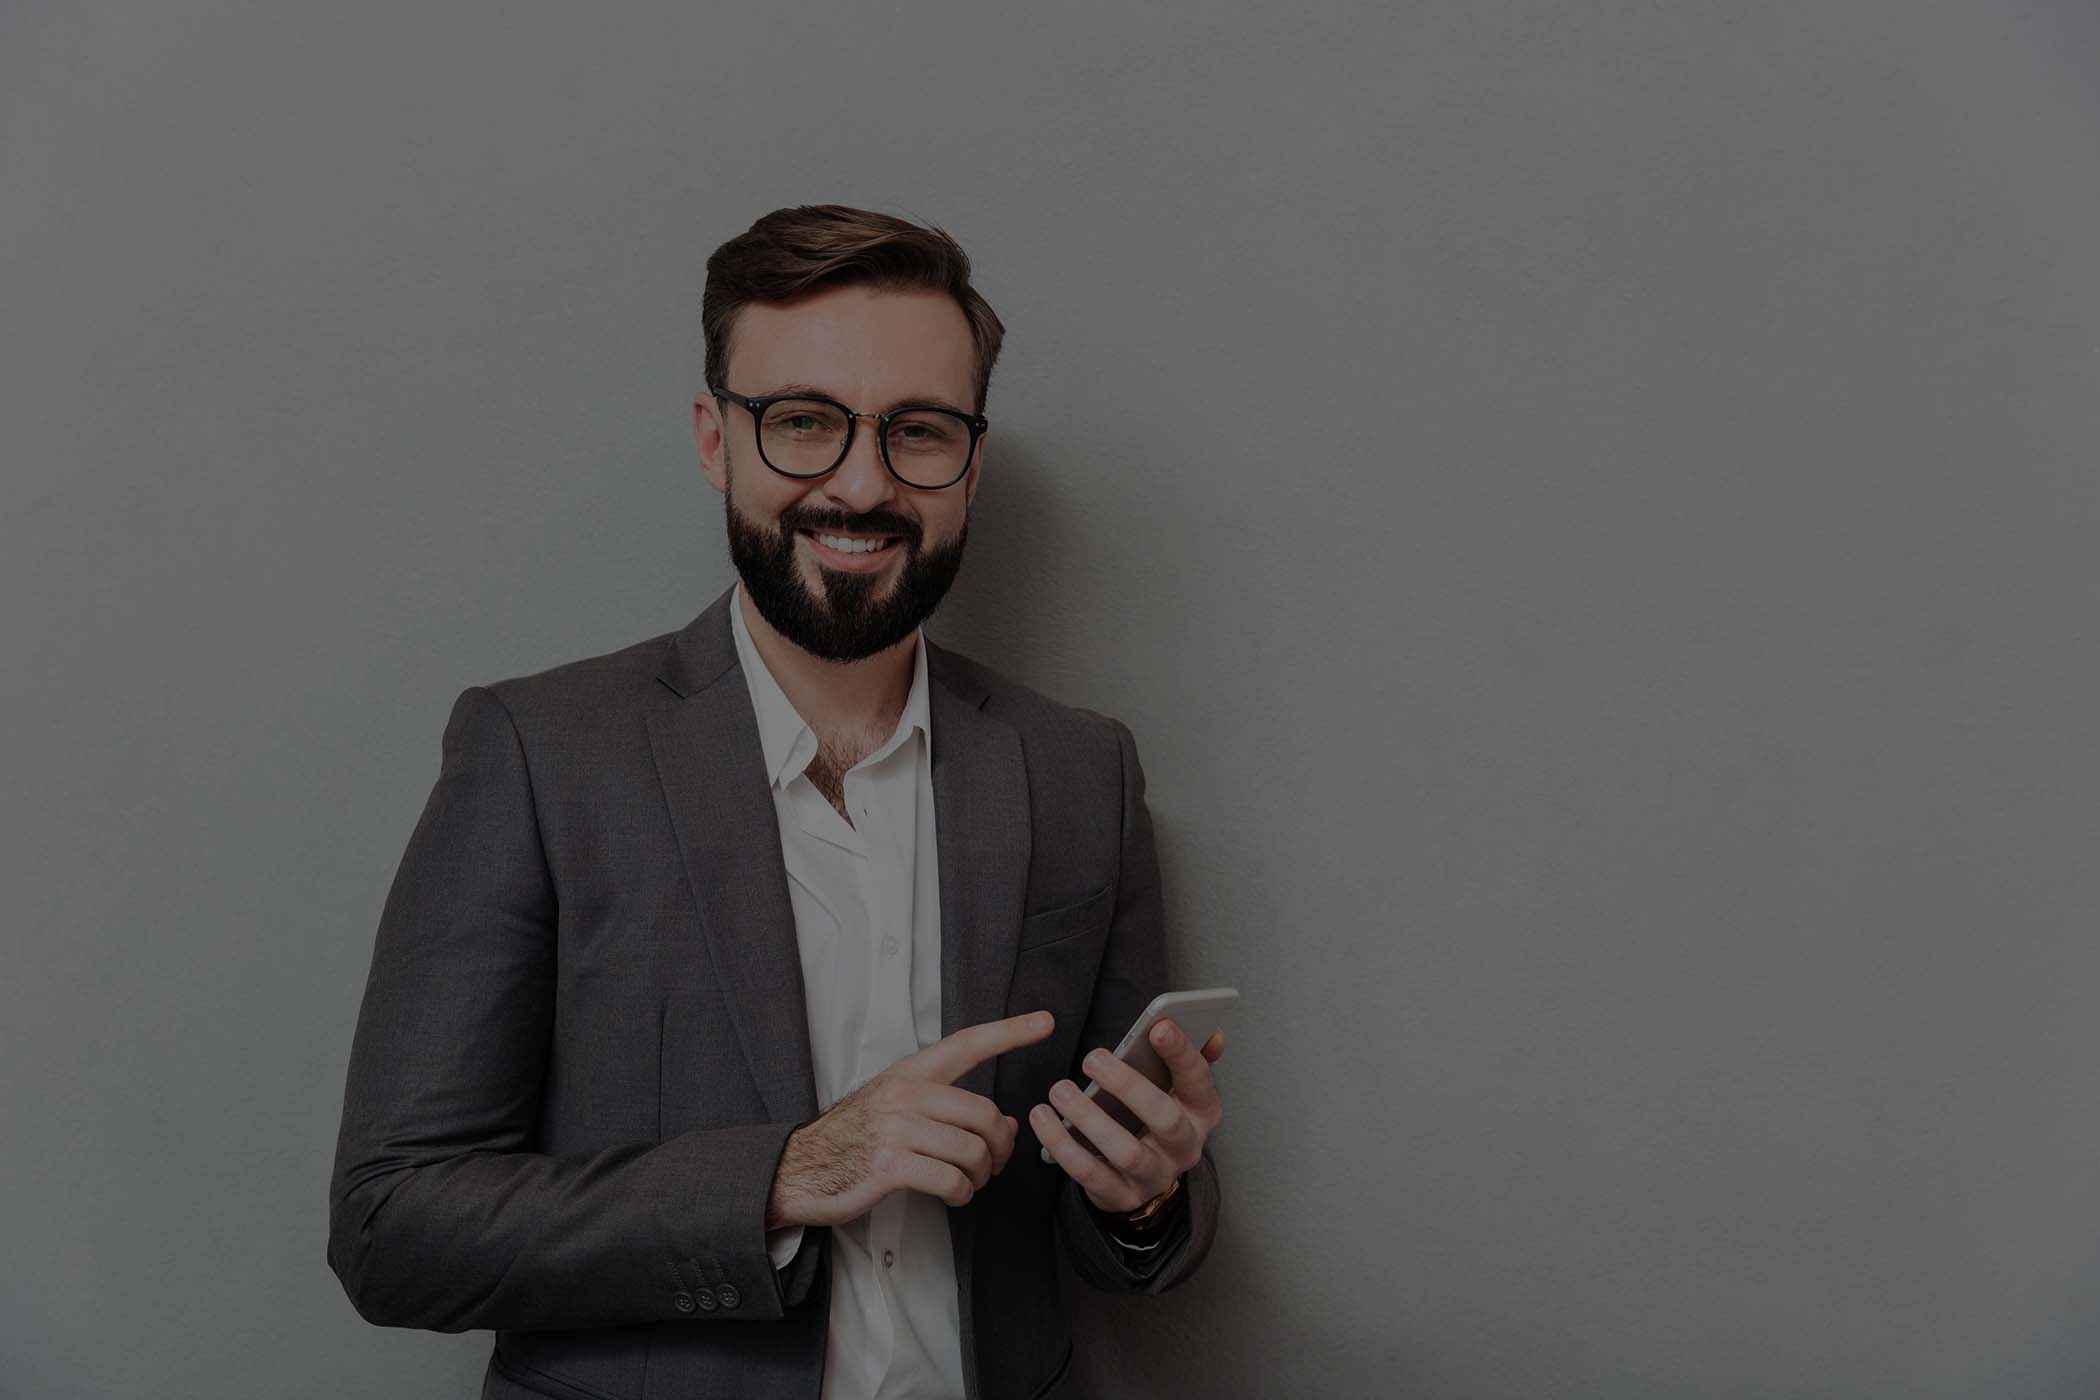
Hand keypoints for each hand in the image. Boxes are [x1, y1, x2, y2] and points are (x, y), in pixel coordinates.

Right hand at [766, 1010, 1055, 1229]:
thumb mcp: (899, 1108)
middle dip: (1000, 1146)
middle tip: (992, 1163)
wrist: (799, 1168)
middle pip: (984, 1113)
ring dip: (981, 1175)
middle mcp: (905, 1093)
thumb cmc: (856, 1139)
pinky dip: (962, 1193)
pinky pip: (951, 1180)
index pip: (967, 1043)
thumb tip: (1005, 1124)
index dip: (1010, 1032)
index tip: (1045, 1022)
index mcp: (910, 1072)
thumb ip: (949, 1109)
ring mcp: (896, 1128)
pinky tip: (953, 1194)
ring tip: (969, 1181)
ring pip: (973, 1150)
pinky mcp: (890, 1166)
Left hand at [1030, 1018, 1225, 1214]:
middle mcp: (1185, 1147)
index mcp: (1201, 1112)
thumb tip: (1213, 1033)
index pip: (1198, 1080)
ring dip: (1089, 1118)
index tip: (1159, 1027)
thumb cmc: (1158, 1116)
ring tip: (1060, 1090)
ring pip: (1125, 1151)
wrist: (1146, 1178)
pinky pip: (1089, 1173)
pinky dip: (1063, 1145)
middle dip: (1129, 1086)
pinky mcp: (1121, 1195)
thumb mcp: (1179, 1090)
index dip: (1181, 1054)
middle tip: (1093, 1058)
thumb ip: (1190, 1058)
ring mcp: (1154, 1175)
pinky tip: (1043, 1118)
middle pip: (1164, 1119)